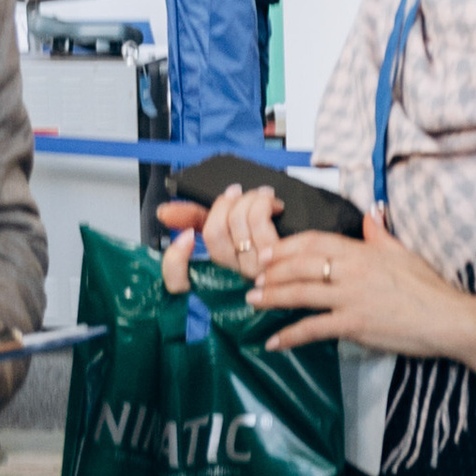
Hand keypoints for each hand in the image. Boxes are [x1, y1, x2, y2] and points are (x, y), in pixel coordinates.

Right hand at [158, 180, 285, 292]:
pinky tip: (272, 204)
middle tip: (236, 194)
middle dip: (224, 203)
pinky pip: (259, 222)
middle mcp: (235, 279)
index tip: (187, 236)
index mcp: (216, 277)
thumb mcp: (226, 232)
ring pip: (237, 224)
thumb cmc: (269, 246)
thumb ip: (193, 220)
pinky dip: (262, 203)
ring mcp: (257, 274)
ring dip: (248, 198)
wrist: (311, 262)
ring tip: (260, 195)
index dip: (175, 260)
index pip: (178, 281)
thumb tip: (164, 212)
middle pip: (214, 234)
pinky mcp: (280, 263)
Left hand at [250, 204, 469, 357]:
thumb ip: (380, 234)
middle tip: (253, 276)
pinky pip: (314, 328)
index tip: (268, 252)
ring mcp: (351, 298)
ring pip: (301, 293)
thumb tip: (370, 214)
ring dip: (273, 297)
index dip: (286, 246)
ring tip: (252, 301)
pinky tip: (274, 342)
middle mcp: (351, 271)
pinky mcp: (354, 324)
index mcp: (362, 251)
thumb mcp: (403, 253)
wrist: (449, 318)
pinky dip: (290, 336)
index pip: (314, 241)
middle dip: (272, 270)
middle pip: (300, 265)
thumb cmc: (429, 288)